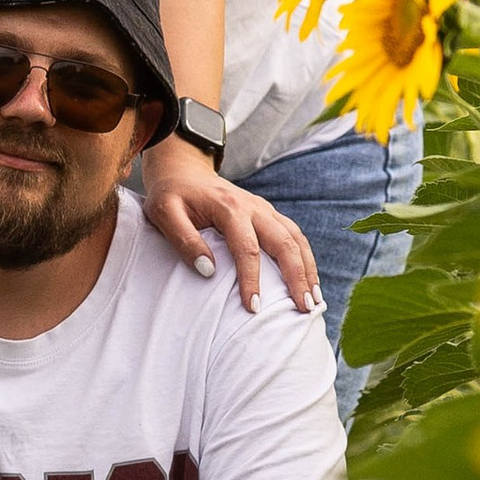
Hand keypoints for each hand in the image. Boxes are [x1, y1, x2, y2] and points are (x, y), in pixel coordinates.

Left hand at [140, 137, 320, 318]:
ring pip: (296, 238)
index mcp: (229, 208)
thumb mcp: (164, 214)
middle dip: (297, 276)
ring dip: (308, 269)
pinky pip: (294, 236)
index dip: (252, 280)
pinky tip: (309, 281)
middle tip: (304, 308)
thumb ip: (184, 240)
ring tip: (315, 300)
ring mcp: (264, 210)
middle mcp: (254, 208)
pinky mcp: (268, 214)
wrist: (183, 170)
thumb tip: (208, 270)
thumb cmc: (171, 196)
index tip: (254, 308)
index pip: (247, 248)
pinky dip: (305, 258)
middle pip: (284, 243)